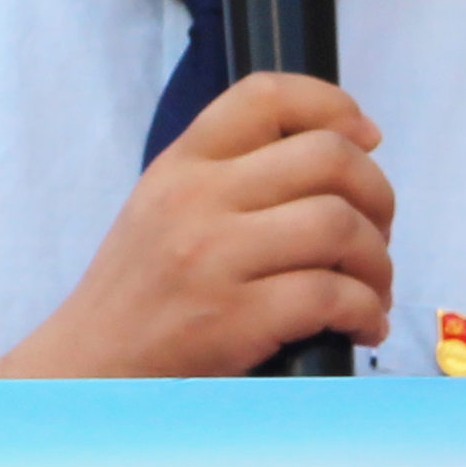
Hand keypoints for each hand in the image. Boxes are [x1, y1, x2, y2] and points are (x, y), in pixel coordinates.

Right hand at [0, 74, 393, 377]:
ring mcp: (212, 258)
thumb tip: (339, 151)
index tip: (365, 137)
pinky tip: (361, 326)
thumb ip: (230, 175)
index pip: (266, 96)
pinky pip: (332, 296)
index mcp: (180, 164)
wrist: (87, 370)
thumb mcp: (163, 209)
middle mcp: (195, 199)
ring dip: (377, 262)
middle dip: (377, 194)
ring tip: (372, 289)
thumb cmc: (139, 296)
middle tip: (378, 231)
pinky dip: (365, 312)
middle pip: (327, 158)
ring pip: (339, 226)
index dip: (332, 105)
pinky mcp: (233, 319)